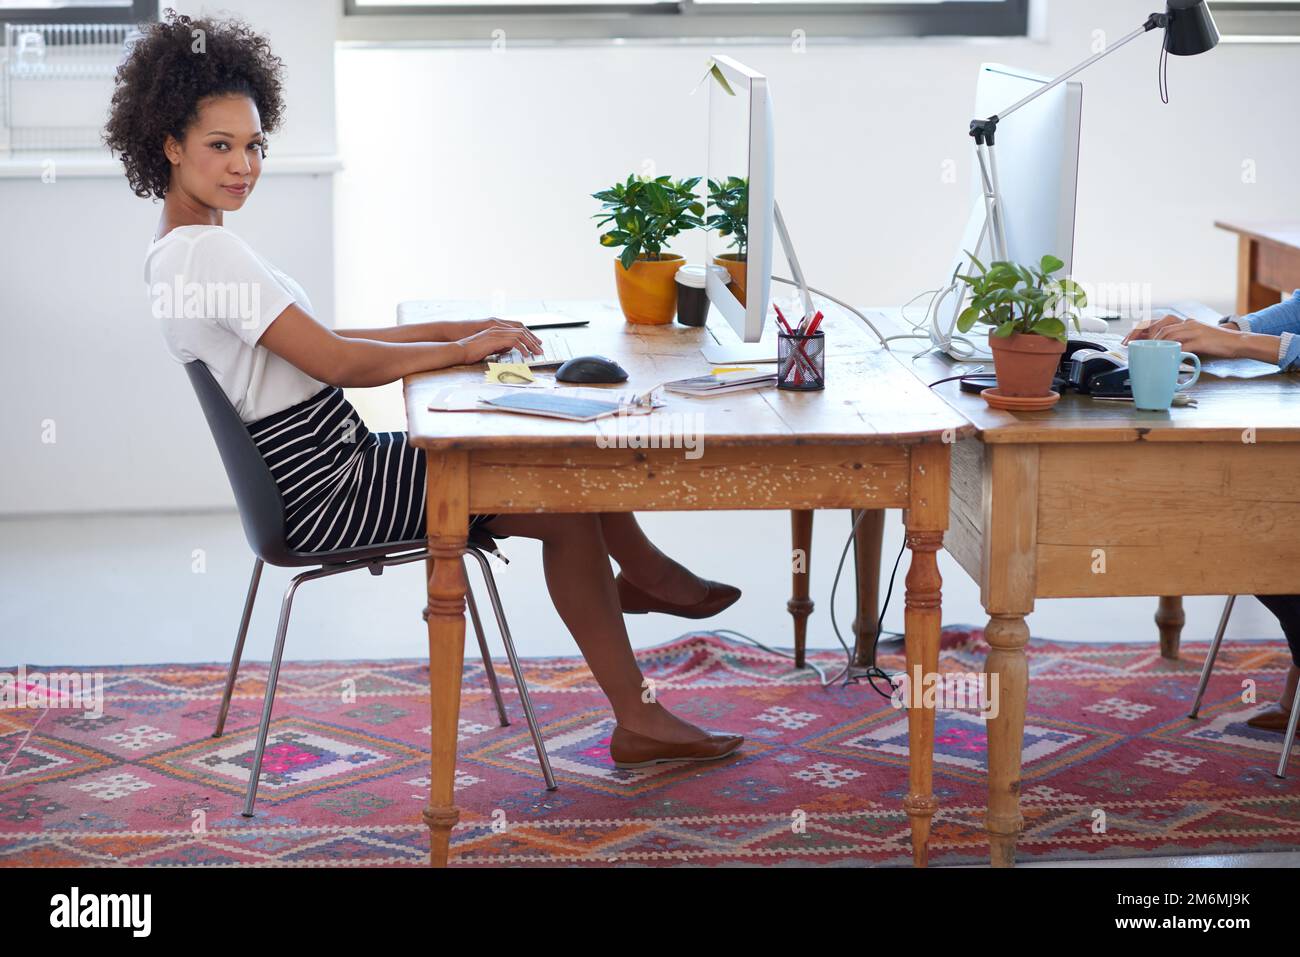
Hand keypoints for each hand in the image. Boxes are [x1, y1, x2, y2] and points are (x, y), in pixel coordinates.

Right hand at [454, 324, 544, 364]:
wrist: (460, 350)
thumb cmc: (472, 350)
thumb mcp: (490, 347)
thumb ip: (500, 345)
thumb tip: (510, 348)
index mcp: (497, 328)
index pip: (517, 329)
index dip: (528, 335)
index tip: (536, 343)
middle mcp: (498, 328)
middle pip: (521, 330)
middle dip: (533, 340)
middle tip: (540, 348)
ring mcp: (496, 332)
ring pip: (520, 336)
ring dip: (530, 344)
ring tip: (537, 353)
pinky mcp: (495, 339)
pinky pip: (514, 342)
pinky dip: (522, 348)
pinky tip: (526, 355)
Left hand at [1124, 316, 1242, 357]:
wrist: (1238, 342)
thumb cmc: (1217, 344)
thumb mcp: (1196, 340)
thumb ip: (1181, 343)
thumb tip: (1162, 351)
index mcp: (1185, 323)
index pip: (1158, 323)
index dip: (1142, 330)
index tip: (1129, 340)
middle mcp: (1188, 324)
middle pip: (1160, 328)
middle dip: (1143, 337)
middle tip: (1131, 347)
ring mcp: (1195, 331)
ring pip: (1169, 334)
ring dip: (1155, 344)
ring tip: (1145, 353)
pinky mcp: (1202, 340)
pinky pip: (1183, 345)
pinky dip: (1172, 352)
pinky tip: (1165, 358)